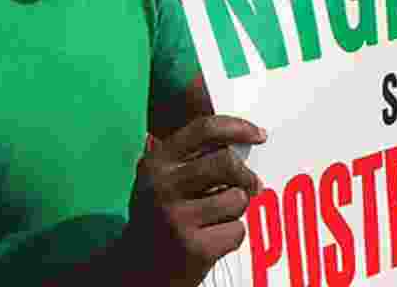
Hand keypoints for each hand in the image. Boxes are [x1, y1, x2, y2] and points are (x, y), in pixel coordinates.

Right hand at [126, 115, 266, 285]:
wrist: (137, 269)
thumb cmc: (159, 216)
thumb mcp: (161, 178)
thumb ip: (192, 155)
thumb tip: (238, 136)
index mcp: (157, 162)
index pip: (204, 129)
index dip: (237, 128)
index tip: (259, 133)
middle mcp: (163, 186)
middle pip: (226, 163)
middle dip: (246, 175)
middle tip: (253, 185)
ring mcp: (178, 218)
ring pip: (237, 199)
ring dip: (236, 209)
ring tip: (216, 218)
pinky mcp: (195, 248)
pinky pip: (236, 230)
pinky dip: (231, 235)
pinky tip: (211, 239)